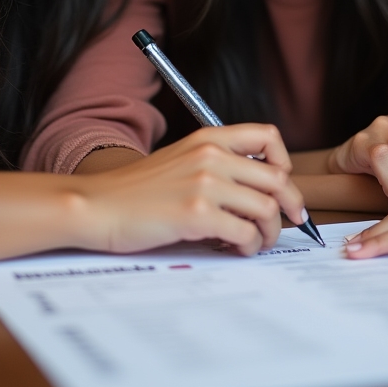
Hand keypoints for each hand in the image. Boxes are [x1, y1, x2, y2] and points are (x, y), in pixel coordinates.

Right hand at [74, 124, 305, 256]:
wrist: (97, 206)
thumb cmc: (136, 191)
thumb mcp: (180, 160)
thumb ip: (217, 165)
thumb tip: (259, 191)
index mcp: (209, 138)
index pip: (268, 136)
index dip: (284, 164)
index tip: (283, 187)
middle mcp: (211, 156)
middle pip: (277, 179)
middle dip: (290, 207)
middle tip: (287, 224)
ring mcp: (205, 184)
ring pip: (267, 209)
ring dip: (268, 233)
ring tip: (254, 242)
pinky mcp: (196, 215)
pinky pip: (246, 233)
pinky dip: (249, 246)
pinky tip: (235, 249)